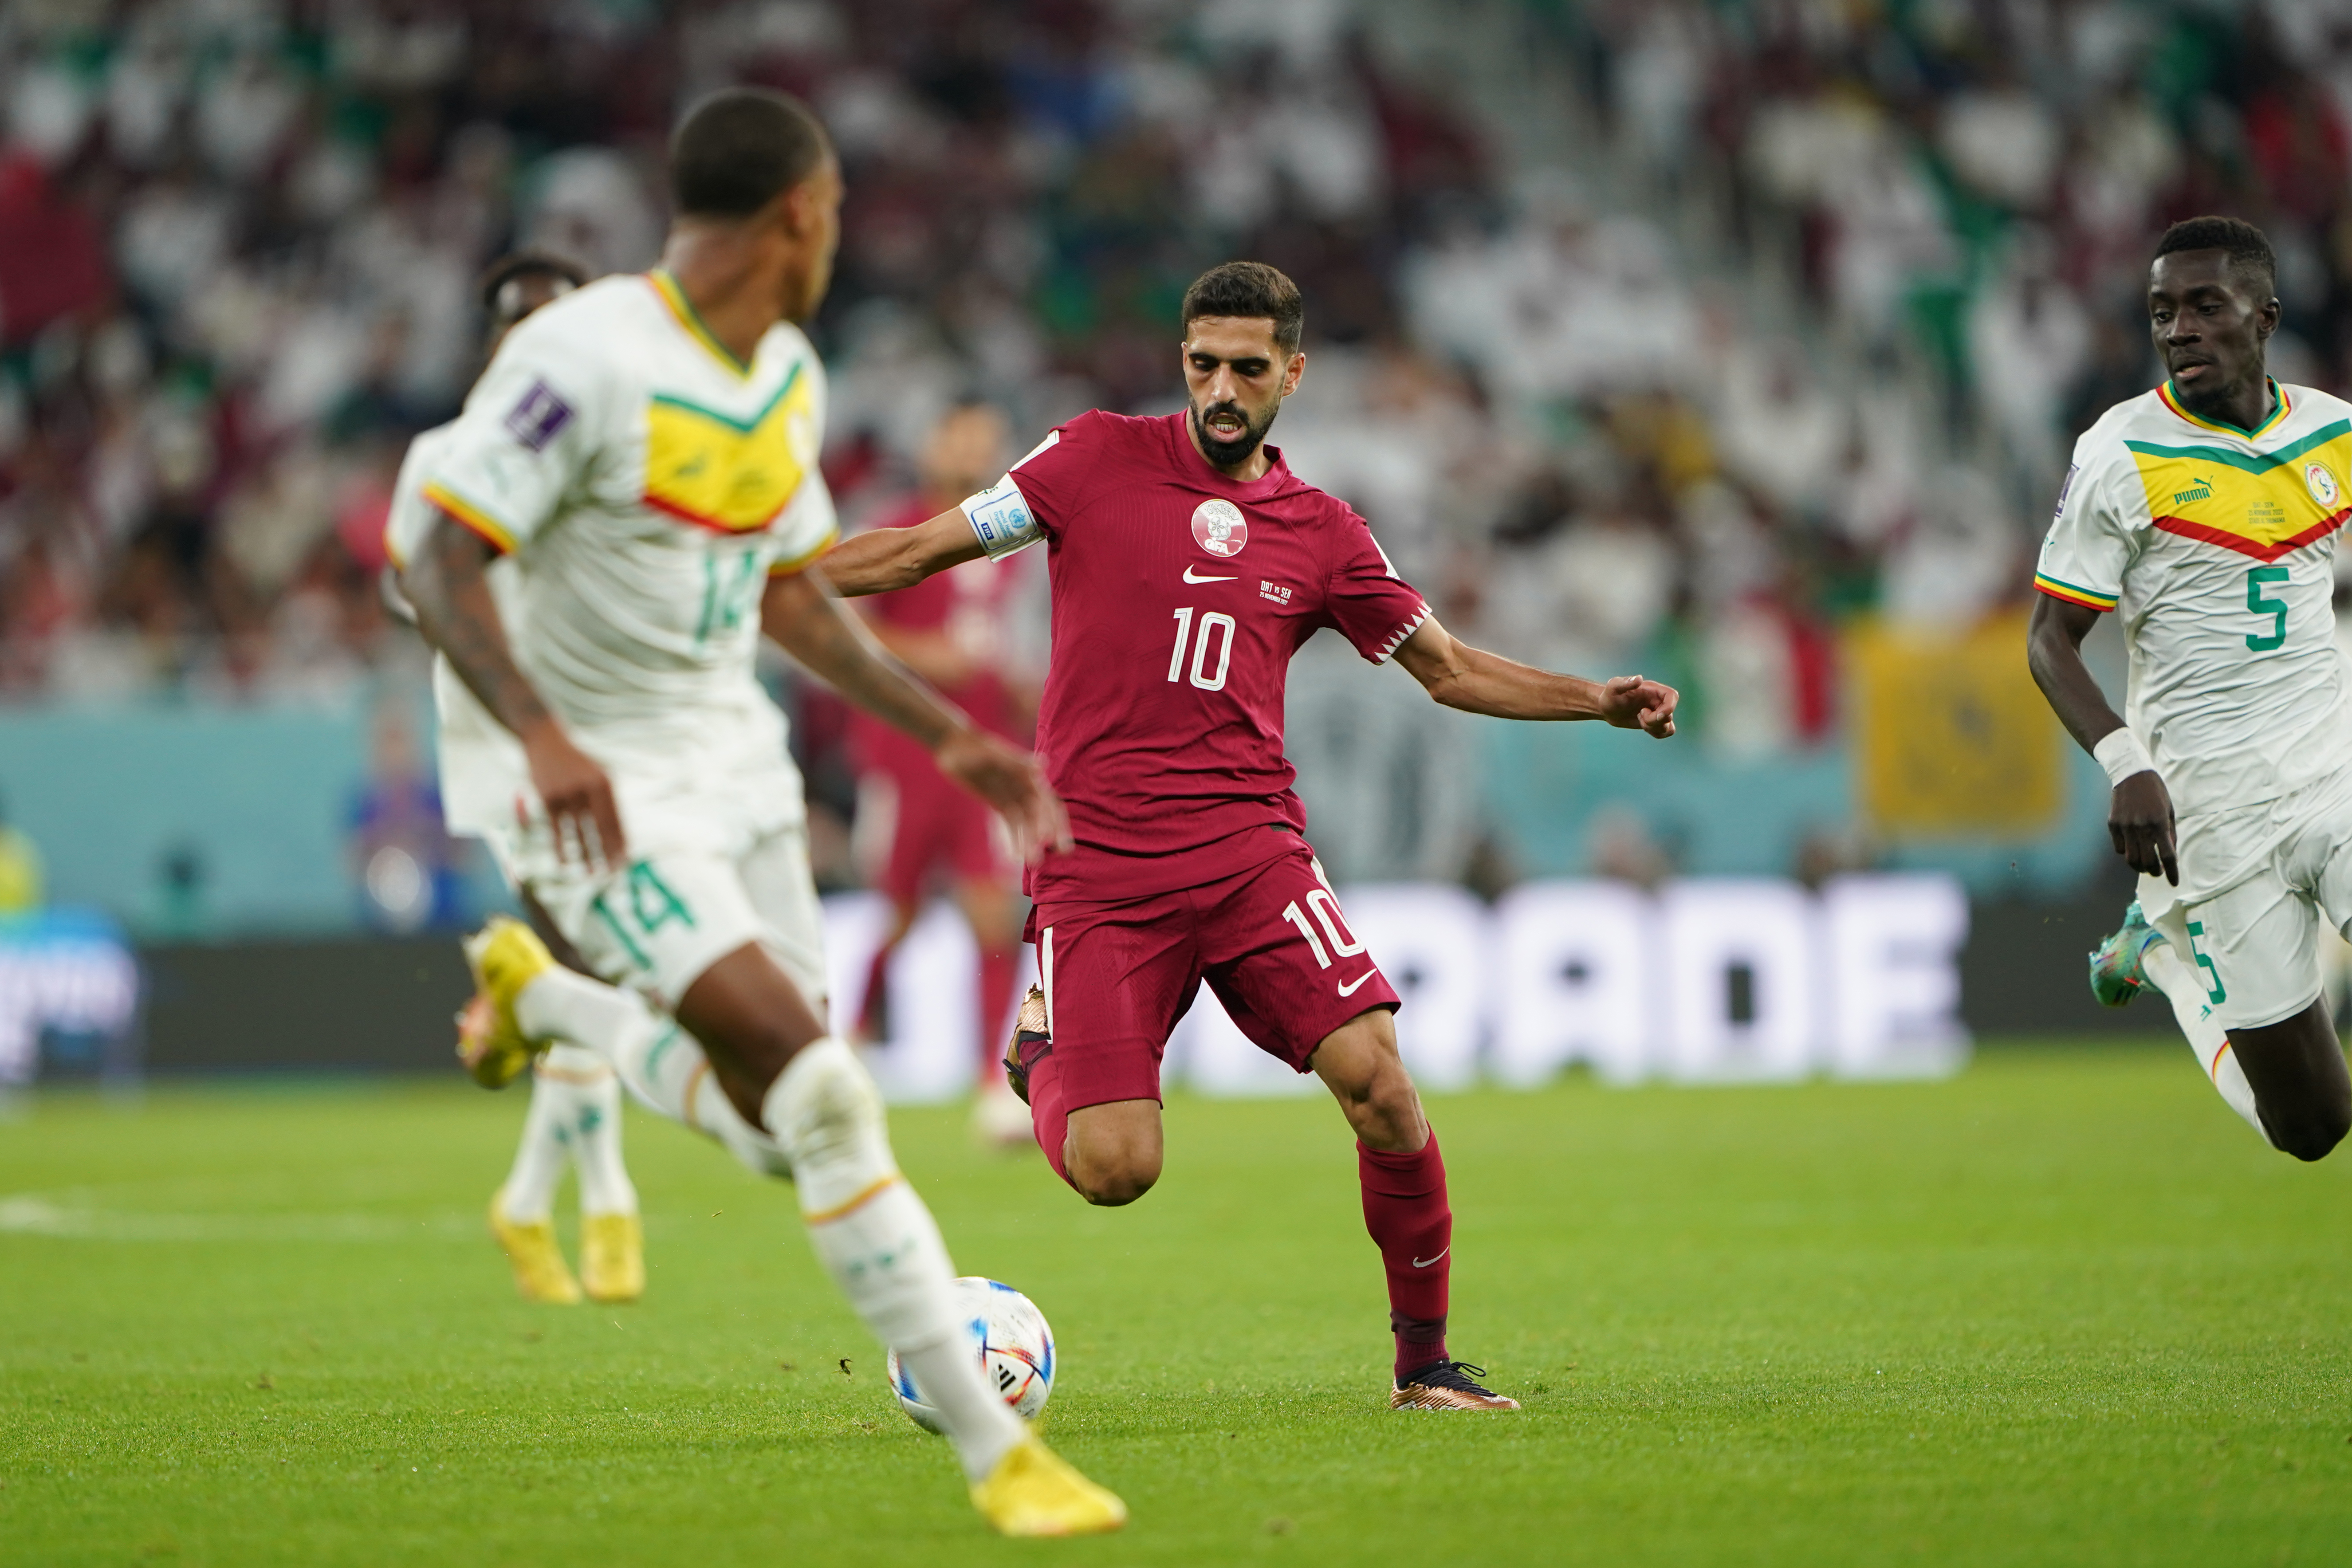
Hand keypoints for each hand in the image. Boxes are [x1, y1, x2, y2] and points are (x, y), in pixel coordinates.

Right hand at [522, 723, 625, 868]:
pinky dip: (562, 850)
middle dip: (608, 854)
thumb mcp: (599, 774)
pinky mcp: (548, 799)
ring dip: (587, 856)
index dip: (621, 843)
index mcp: (606, 783)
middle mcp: (589, 788)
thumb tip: (620, 835)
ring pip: (579, 834)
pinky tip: (566, 864)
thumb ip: (609, 801)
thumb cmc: (576, 763)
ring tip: (593, 874)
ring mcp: (567, 794)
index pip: (617, 820)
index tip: (626, 862)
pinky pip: (557, 831)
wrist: (546, 740)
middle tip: (613, 873)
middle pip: (602, 829)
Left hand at [934, 726, 1071, 861]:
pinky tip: (1017, 857)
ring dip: (1033, 842)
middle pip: (1044, 815)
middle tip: (1062, 854)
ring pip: (1028, 824)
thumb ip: (1016, 762)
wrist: (954, 747)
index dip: (1054, 820)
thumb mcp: (992, 754)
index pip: (1048, 801)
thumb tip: (1043, 766)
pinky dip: (1016, 840)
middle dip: (1053, 834)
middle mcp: (1026, 788)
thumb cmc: (974, 747)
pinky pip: (1012, 825)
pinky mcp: (1001, 805)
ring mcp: (1014, 797)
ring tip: (1036, 863)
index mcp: (1029, 775)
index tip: (1053, 839)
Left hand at [1599, 674, 1677, 737]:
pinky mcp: (1654, 723)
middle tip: (1639, 714)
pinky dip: (1656, 733)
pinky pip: (1665, 732)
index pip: (1673, 696)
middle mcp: (1658, 701)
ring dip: (1653, 727)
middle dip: (1654, 720)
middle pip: (1669, 715)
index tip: (1656, 714)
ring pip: (1668, 726)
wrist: (1606, 708)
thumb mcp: (1614, 687)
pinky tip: (1642, 725)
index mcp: (1653, 690)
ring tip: (1640, 719)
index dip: (1669, 707)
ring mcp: (1657, 712)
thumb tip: (1639, 678)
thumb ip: (1625, 682)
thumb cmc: (1609, 695)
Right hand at [2107, 769, 2176, 884]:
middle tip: (2159, 871)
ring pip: (2131, 859)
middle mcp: (2141, 827)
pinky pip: (2118, 847)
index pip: (2168, 856)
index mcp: (2159, 823)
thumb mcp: (2169, 811)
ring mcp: (2125, 826)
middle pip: (2148, 862)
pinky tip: (2132, 847)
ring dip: (2139, 866)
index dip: (2172, 872)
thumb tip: (2170, 855)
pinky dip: (2126, 852)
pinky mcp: (2113, 824)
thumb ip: (2170, 833)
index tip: (2174, 883)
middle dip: (2155, 871)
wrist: (2131, 774)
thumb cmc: (2155, 792)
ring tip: (2145, 865)